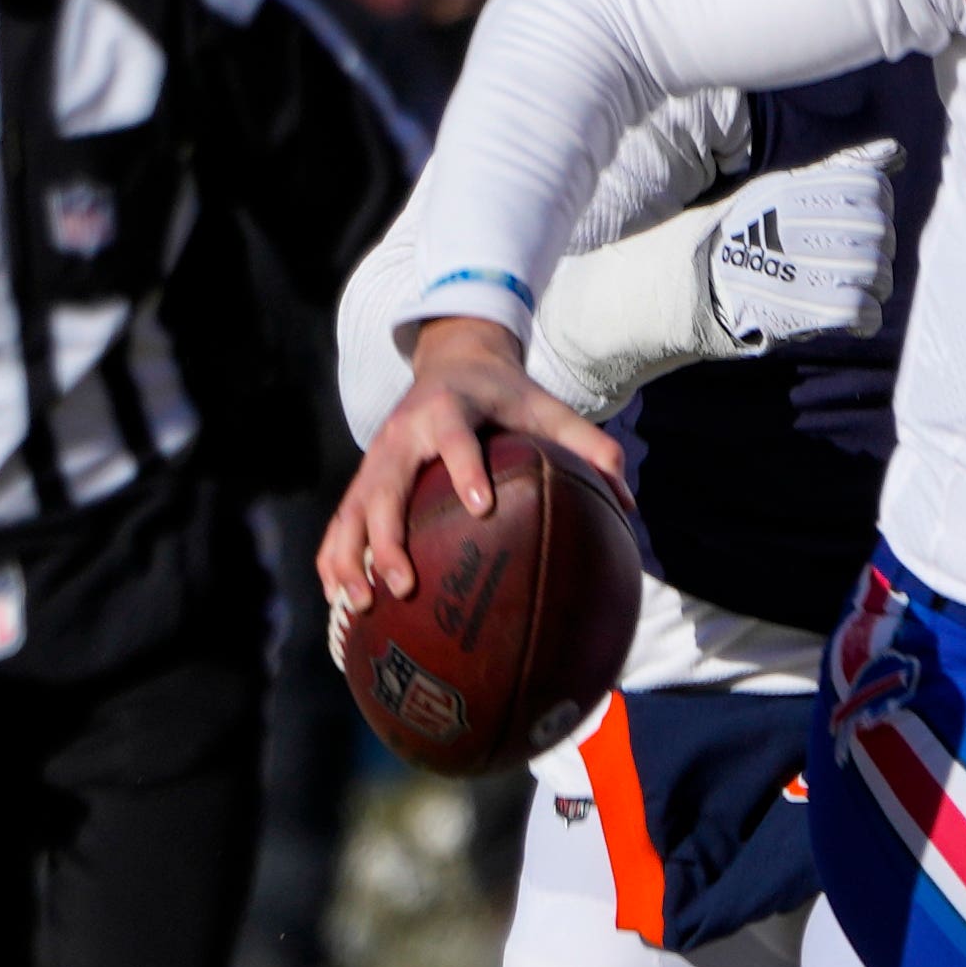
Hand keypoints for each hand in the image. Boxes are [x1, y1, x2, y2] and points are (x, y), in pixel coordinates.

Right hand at [316, 315, 625, 620]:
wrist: (453, 362)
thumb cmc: (508, 395)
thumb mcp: (549, 409)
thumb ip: (590, 448)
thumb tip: (629, 505)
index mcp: (451, 408)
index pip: (455, 437)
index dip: (465, 469)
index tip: (481, 508)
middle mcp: (405, 431)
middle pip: (386, 484)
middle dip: (389, 537)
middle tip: (404, 585)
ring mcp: (378, 455)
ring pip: (354, 508)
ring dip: (352, 556)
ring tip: (361, 605)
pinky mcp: (365, 475)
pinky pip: (343, 518)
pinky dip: (336, 555)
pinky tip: (341, 599)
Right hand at [705, 138, 903, 351]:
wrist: (688, 286)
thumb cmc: (745, 234)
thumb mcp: (781, 189)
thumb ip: (839, 170)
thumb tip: (895, 151)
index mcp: (791, 190)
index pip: (870, 186)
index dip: (880, 205)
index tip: (863, 221)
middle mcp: (794, 224)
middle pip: (878, 231)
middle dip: (881, 249)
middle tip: (862, 260)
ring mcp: (795, 267)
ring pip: (874, 270)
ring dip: (876, 284)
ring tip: (856, 289)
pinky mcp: (796, 310)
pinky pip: (860, 310)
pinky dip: (866, 318)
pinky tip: (854, 318)